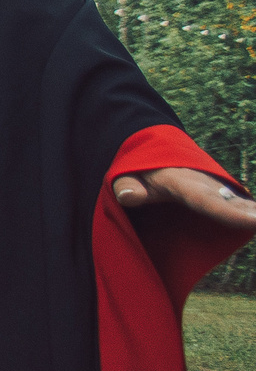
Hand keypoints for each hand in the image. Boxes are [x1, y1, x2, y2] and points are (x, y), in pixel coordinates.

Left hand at [113, 166, 255, 231]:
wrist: (157, 149)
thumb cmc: (141, 168)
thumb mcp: (126, 175)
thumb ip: (127, 186)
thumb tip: (127, 196)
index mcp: (182, 181)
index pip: (206, 201)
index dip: (230, 212)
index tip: (255, 221)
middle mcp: (207, 185)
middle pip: (235, 204)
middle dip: (254, 214)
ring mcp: (219, 190)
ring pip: (244, 205)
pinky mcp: (225, 196)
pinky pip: (243, 207)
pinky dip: (254, 213)